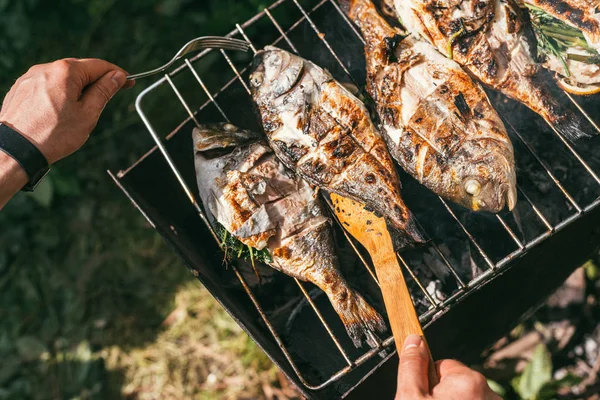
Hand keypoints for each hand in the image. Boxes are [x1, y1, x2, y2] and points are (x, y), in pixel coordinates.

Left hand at [0, 58, 133, 163]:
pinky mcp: (21, 89)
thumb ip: (104, 91)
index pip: (99, 65)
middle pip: (80, 70)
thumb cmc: (53, 134)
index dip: (117, 74)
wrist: (17, 150)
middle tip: (107, 99)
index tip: (128, 82)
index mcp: (65, 72)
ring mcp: (30, 78)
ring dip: (76, 90)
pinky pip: (47, 86)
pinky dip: (59, 95)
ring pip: (62, 79)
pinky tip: (60, 114)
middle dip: (96, 83)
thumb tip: (117, 77)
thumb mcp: (88, 114)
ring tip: (80, 114)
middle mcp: (45, 69)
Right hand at [396, 335, 501, 399]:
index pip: (443, 365)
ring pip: (468, 398)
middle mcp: (490, 393)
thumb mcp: (410, 397)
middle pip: (457, 383)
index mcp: (468, 381)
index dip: (428, 382)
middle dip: (443, 395)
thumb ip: (412, 367)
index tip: (423, 396)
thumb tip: (414, 340)